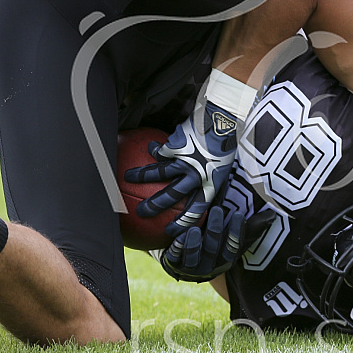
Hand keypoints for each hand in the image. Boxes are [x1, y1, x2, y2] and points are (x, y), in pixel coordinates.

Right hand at [124, 101, 238, 235]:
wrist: (223, 120)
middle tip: (141, 212)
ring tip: (126, 178)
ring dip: (141, 177)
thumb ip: (210, 179)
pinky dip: (153, 150)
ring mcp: (184, 161)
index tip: (169, 231)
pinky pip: (160, 151)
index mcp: (210, 185)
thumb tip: (202, 190)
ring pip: (158, 174)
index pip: (195, 211)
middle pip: (170, 196)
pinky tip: (147, 147)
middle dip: (154, 206)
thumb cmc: (226, 143)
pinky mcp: (177, 146)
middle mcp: (196, 176)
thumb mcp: (223, 166)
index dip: (182, 224)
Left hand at [159, 206, 275, 282]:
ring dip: (194, 243)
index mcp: (225, 262)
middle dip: (216, 231)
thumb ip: (250, 227)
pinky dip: (177, 247)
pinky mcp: (173, 265)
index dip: (237, 233)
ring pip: (194, 257)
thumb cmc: (213, 241)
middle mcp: (209, 268)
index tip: (239, 214)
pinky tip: (178, 235)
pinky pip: (175, 258)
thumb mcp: (230, 235)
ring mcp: (190, 269)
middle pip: (213, 251)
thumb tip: (272, 215)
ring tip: (195, 228)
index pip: (234, 248)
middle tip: (217, 210)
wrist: (183, 256)